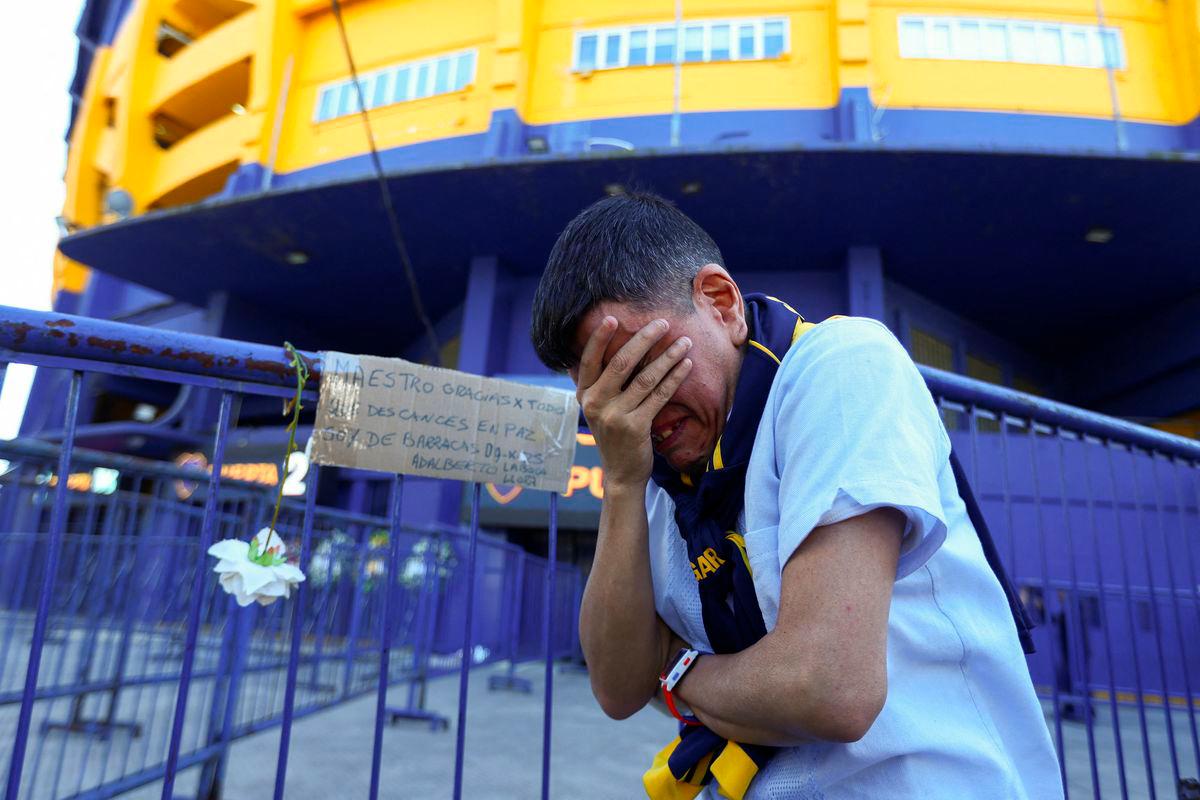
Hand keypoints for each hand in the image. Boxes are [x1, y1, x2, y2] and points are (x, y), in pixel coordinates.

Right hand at [575, 317, 692, 489]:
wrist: (621, 473)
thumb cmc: (614, 434)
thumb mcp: (599, 408)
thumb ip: (602, 383)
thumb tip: (613, 347)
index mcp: (584, 395)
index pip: (589, 360)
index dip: (600, 338)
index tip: (614, 318)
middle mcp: (595, 403)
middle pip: (621, 363)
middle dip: (644, 339)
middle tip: (662, 323)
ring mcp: (615, 416)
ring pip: (645, 378)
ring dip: (667, 357)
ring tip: (684, 342)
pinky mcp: (635, 427)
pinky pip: (659, 396)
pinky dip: (674, 378)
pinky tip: (686, 365)